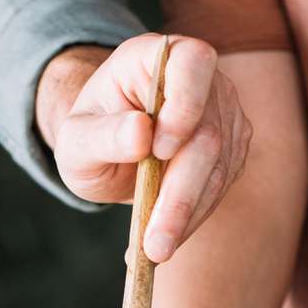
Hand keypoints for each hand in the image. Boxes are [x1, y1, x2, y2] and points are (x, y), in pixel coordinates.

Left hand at [35, 33, 251, 262]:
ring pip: (220, 168)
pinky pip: (221, 186)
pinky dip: (194, 217)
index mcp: (156, 56)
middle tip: (155, 243)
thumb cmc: (90, 134)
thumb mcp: (76, 139)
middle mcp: (201, 79)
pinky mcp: (232, 147)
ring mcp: (223, 113)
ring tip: (154, 250)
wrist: (110, 148)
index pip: (192, 62)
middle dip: (181, 194)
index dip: (184, 104)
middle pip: (209, 132)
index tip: (158, 150)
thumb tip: (140, 134)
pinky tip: (166, 237)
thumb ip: (102, 135)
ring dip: (188, 215)